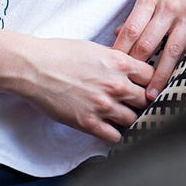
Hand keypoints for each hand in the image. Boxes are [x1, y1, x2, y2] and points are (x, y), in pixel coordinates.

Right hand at [11, 36, 153, 144]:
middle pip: (145, 99)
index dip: (148, 81)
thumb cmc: (60, 54)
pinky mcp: (89, 123)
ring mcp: (103, 105)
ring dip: (129, 119)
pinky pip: (114, 136)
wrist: (34, 68)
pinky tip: (111, 130)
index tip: (143, 85)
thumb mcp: (95, 48)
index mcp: (119, 63)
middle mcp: (116, 85)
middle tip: (135, 103)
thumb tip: (128, 70)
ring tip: (123, 118)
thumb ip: (115, 61)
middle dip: (141, 101)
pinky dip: (116, 135)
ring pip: (133, 119)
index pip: (151, 75)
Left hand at [113, 0, 185, 100]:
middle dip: (134, 67)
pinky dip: (182, 65)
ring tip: (151, 95)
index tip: (111, 67)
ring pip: (170, 51)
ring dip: (159, 75)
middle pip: (146, 43)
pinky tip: (177, 79)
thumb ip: (141, 7)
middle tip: (125, 87)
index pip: (132, 29)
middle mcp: (169, 6)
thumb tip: (122, 31)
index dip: (120, 51)